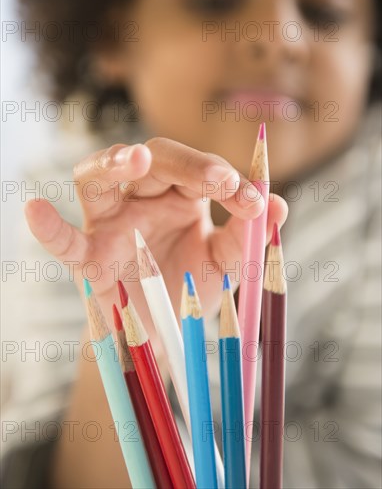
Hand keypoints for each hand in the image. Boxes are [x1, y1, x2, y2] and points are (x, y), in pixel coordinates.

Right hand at [25, 137, 287, 348]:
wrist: (164, 335)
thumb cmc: (191, 288)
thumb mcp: (226, 263)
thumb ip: (247, 235)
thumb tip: (279, 205)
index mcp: (179, 195)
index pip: (199, 170)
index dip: (226, 179)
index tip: (254, 202)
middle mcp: (141, 200)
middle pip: (153, 159)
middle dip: (188, 164)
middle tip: (220, 180)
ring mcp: (109, 225)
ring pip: (98, 178)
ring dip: (115, 163)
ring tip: (138, 158)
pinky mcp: (88, 259)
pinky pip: (64, 242)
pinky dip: (49, 228)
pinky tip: (35, 210)